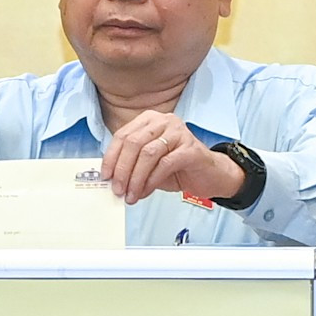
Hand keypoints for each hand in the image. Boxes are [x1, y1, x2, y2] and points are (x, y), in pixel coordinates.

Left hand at [102, 111, 245, 203]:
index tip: (105, 176)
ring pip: (148, 154)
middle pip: (133, 143)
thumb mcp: (149, 164)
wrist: (210, 174)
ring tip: (131, 195)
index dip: (111, 157)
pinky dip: (151, 181)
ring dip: (135, 178)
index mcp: (149, 120)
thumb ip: (131, 165)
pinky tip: (146, 192)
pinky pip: (165, 164)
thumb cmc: (178, 167)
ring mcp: (179, 133)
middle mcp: (164, 121)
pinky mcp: (190, 148)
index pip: (123, 135)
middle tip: (118, 190)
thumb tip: (111, 178)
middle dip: (122, 169)